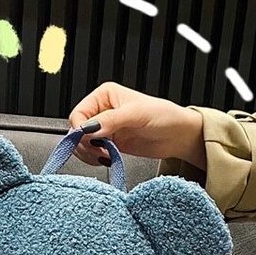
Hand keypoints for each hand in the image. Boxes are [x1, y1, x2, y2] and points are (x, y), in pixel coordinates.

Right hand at [68, 82, 206, 170]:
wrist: (178, 135)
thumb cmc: (164, 116)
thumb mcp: (136, 114)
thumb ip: (110, 120)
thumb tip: (88, 128)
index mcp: (104, 95)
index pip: (78, 114)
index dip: (81, 130)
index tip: (92, 140)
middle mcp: (102, 111)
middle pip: (77, 131)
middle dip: (85, 144)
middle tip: (101, 150)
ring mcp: (105, 128)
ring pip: (82, 144)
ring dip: (90, 153)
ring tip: (107, 154)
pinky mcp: (109, 144)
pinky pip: (92, 153)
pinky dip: (96, 159)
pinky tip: (109, 158)